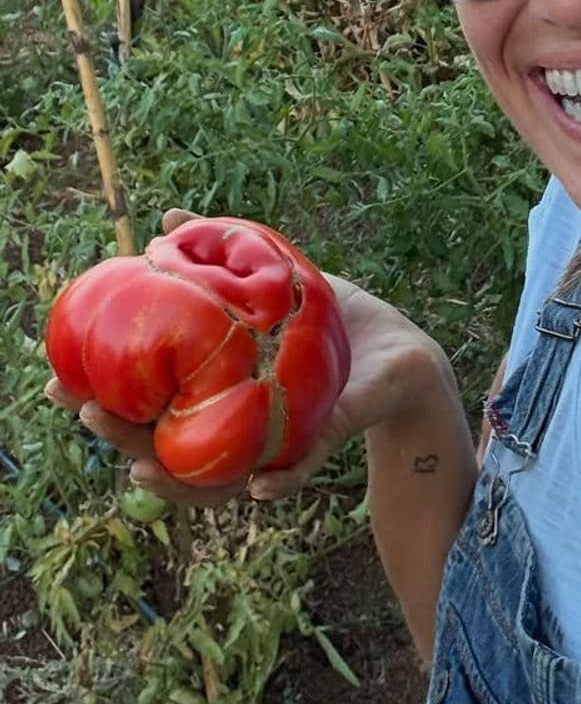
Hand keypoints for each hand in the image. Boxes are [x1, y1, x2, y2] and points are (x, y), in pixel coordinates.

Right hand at [45, 208, 450, 507]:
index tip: (59, 384)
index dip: (98, 402)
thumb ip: (221, 255)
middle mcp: (235, 431)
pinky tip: (259, 485)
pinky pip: (298, 471)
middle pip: (162, 448)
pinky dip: (280, 480)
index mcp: (215, 395)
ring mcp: (274, 444)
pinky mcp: (324, 442)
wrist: (398, 351)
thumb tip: (167, 217)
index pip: (145, 408)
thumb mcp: (272, 278)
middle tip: (86, 412)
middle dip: (118, 437)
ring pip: (218, 478)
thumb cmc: (326, 322)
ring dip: (178, 479)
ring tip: (143, 467)